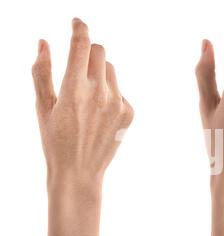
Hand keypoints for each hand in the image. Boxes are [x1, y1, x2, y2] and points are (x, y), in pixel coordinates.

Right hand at [32, 18, 133, 183]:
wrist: (80, 171)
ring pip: (111, 70)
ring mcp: (118, 103)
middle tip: (79, 69)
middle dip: (88, 54)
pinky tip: (100, 113)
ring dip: (99, 74)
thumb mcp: (42, 106)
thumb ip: (41, 72)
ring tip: (88, 98)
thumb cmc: (55, 140)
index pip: (82, 45)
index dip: (79, 28)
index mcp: (75, 89)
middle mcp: (100, 93)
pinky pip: (121, 90)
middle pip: (100, 52)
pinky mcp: (129, 113)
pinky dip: (110, 93)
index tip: (77, 23)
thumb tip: (45, 43)